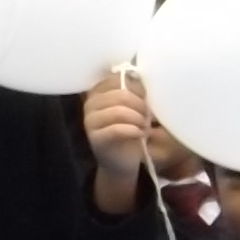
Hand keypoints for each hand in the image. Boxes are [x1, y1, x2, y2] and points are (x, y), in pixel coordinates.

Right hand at [82, 75, 149, 215]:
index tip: (146, 99)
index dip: (136, 88)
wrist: (121, 162)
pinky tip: (141, 134)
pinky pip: (117, 129)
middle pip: (120, 94)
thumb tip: (142, 77)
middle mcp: (90, 104)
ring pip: (119, 111)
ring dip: (139, 118)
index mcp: (98, 92)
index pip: (117, 79)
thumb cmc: (129, 130)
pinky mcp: (95, 138)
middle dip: (140, 105)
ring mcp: (90, 121)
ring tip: (145, 126)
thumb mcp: (132, 107)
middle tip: (149, 116)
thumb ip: (132, 91)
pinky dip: (134, 130)